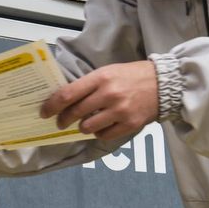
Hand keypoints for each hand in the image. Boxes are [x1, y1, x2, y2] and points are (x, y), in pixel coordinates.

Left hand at [41, 60, 158, 141]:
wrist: (164, 83)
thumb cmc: (132, 75)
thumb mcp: (108, 72)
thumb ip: (88, 85)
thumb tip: (64, 99)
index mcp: (101, 78)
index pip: (68, 94)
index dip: (52, 105)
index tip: (44, 112)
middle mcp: (109, 94)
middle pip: (75, 113)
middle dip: (63, 120)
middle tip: (60, 122)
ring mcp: (120, 111)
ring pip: (87, 127)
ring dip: (82, 127)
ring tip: (86, 122)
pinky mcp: (130, 124)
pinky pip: (104, 135)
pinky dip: (99, 133)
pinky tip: (102, 126)